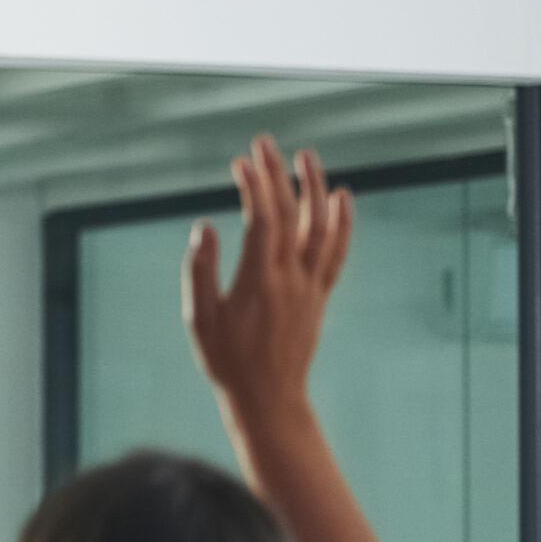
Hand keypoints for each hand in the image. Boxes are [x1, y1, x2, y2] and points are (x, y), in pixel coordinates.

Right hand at [184, 136, 352, 435]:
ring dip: (314, 188)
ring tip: (306, 157)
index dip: (255, 186)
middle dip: (277, 174)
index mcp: (259, 281)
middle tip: (264, 143)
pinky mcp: (319, 295)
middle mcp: (291, 278)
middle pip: (290, 214)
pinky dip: (341, 222)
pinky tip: (341, 198)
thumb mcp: (199, 319)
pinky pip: (336, 251)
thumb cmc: (226, 361)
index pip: (263, 220)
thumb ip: (201, 271)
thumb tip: (205, 227)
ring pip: (320, 226)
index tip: (242, 161)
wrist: (268, 397)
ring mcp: (310, 285)